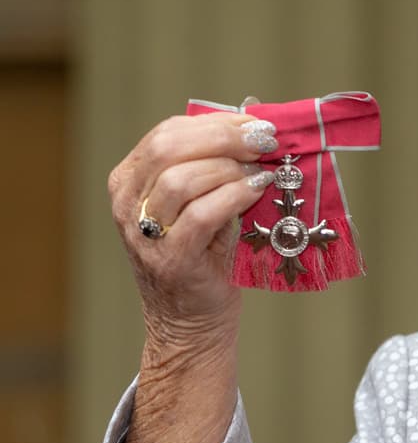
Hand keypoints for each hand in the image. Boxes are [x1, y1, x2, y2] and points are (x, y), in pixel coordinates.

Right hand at [108, 111, 278, 345]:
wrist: (191, 320)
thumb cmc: (204, 255)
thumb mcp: (200, 202)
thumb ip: (215, 166)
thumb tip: (255, 124)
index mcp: (130, 179)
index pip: (168, 132)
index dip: (217, 123)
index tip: (256, 124)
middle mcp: (127, 203)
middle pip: (169, 148)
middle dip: (224, 138)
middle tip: (264, 141)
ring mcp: (144, 233)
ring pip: (181, 179)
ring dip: (230, 169)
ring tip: (261, 172)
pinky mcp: (170, 260)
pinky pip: (201, 215)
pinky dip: (234, 196)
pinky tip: (256, 191)